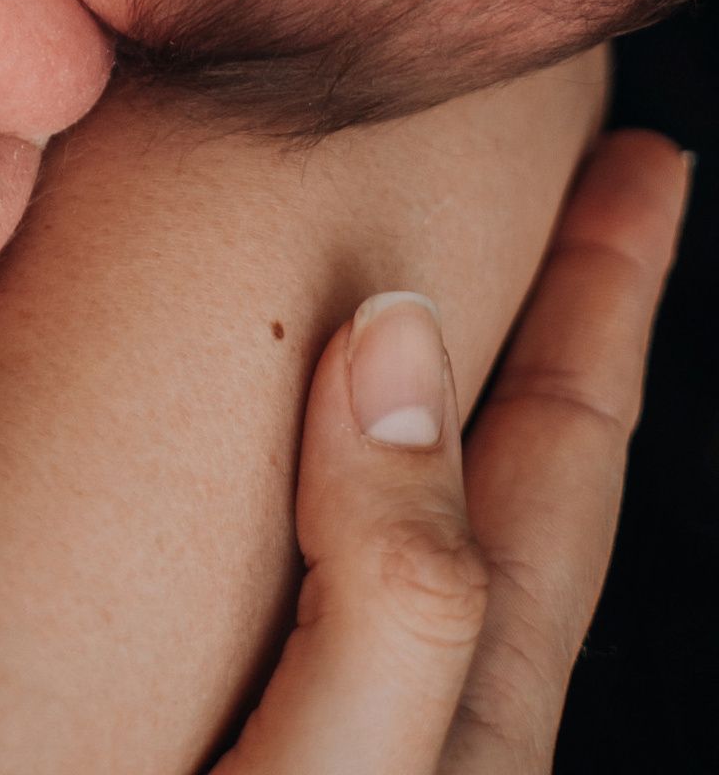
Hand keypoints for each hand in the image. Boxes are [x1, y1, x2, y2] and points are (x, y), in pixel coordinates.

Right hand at [215, 129, 689, 770]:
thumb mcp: (330, 769)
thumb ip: (388, 578)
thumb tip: (396, 328)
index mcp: (474, 713)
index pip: (567, 454)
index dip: (608, 293)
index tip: (650, 157)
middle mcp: (424, 705)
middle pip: (519, 466)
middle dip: (548, 309)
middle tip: (572, 166)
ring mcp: (334, 711)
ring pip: (409, 494)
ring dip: (417, 366)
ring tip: (399, 264)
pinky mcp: (221, 707)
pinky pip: (298, 531)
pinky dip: (304, 428)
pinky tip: (243, 410)